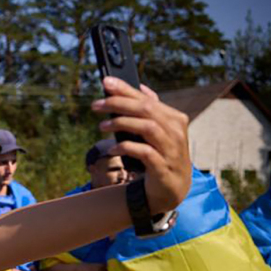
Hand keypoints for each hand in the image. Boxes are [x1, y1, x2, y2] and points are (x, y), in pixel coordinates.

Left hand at [93, 77, 191, 212]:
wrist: (173, 189)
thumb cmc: (162, 156)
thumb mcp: (159, 132)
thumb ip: (152, 110)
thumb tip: (142, 88)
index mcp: (174, 118)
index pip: (146, 99)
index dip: (125, 89)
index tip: (105, 82)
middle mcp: (175, 131)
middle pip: (146, 109)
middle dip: (118, 103)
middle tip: (96, 105)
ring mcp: (170, 149)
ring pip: (147, 127)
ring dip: (121, 123)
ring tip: (102, 126)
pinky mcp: (162, 166)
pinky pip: (143, 152)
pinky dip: (125, 147)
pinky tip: (111, 149)